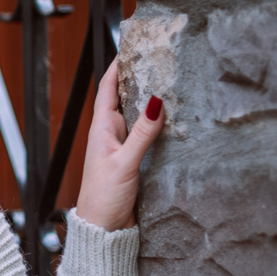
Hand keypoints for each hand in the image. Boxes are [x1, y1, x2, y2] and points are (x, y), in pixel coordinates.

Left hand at [75, 61, 164, 231]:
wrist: (104, 229)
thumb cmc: (104, 197)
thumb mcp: (125, 162)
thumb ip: (142, 134)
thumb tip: (157, 102)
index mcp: (102, 129)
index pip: (108, 88)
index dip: (117, 66)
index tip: (130, 46)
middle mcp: (110, 134)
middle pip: (125, 99)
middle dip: (140, 79)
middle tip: (160, 59)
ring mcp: (122, 147)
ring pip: (138, 117)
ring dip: (151, 103)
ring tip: (172, 82)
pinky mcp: (134, 161)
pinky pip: (147, 136)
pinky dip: (159, 126)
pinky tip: (175, 121)